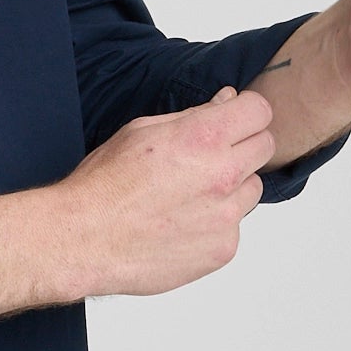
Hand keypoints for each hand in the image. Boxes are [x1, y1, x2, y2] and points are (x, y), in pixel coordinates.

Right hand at [60, 85, 277, 296]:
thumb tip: (226, 103)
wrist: (85, 239)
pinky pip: (235, 226)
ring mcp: (227, 215)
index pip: (260, 111)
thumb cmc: (105, 186)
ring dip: (231, 188)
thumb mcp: (143, 131)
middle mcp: (223, 174)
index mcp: (203, 137)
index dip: (246, 112)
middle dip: (242, 146)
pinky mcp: (224, 248)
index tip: (235, 119)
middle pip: (264, 147)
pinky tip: (181, 224)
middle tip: (208, 157)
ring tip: (189, 195)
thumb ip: (194, 116)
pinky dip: (215, 224)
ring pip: (252, 189)